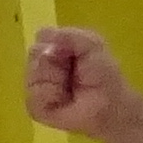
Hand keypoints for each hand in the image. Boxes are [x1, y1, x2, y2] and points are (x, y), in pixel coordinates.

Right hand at [25, 25, 142, 142]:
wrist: (109, 104)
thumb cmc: (102, 74)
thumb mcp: (91, 44)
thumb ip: (68, 34)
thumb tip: (41, 37)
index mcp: (52, 47)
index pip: (41, 36)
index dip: (57, 43)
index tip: (72, 53)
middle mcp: (40, 65)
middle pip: (33, 53)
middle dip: (56, 62)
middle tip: (72, 72)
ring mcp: (36, 86)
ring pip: (33, 74)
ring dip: (55, 79)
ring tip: (69, 88)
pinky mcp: (35, 107)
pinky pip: (34, 95)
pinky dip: (51, 95)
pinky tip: (63, 99)